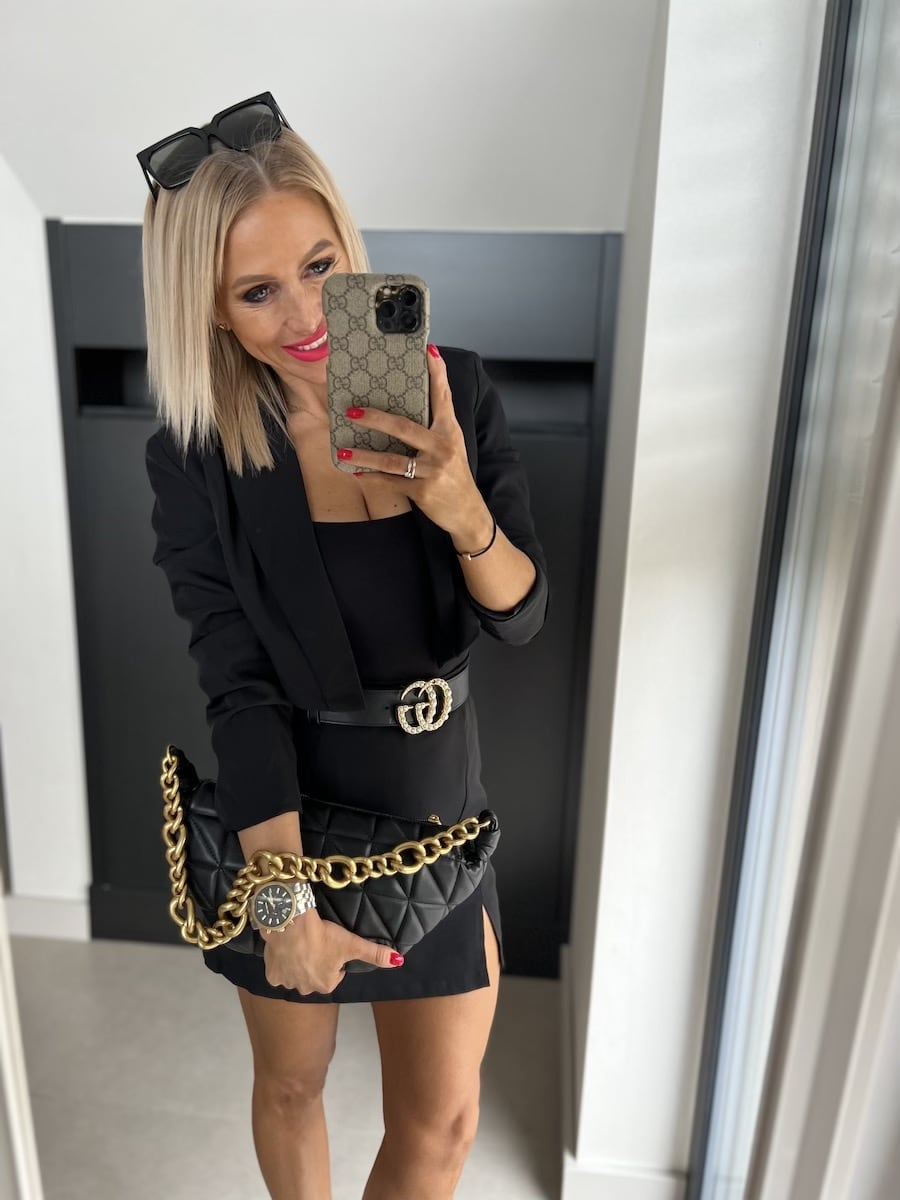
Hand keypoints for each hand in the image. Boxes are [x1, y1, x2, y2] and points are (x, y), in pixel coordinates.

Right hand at [262, 909, 402, 994]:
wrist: (291, 925)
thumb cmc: (324, 936)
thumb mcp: (352, 944)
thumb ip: (375, 954)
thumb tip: (400, 961)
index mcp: (328, 985)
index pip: (335, 973)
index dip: (334, 957)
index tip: (331, 944)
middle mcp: (307, 990)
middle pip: (314, 975)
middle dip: (316, 962)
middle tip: (315, 942)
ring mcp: (288, 984)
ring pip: (296, 974)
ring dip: (298, 963)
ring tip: (300, 944)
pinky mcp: (272, 976)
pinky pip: (278, 972)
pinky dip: (281, 963)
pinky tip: (285, 950)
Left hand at [341, 346, 493, 548]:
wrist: (468, 511)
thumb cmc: (454, 473)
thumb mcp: (451, 443)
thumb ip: (436, 421)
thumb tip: (419, 395)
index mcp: (449, 430)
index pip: (442, 396)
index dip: (436, 373)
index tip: (428, 350)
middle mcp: (443, 447)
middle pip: (405, 428)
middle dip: (376, 419)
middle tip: (352, 412)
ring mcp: (433, 470)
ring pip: (392, 461)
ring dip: (365, 456)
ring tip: (344, 451)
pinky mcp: (423, 491)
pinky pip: (391, 482)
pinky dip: (372, 478)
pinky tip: (357, 473)